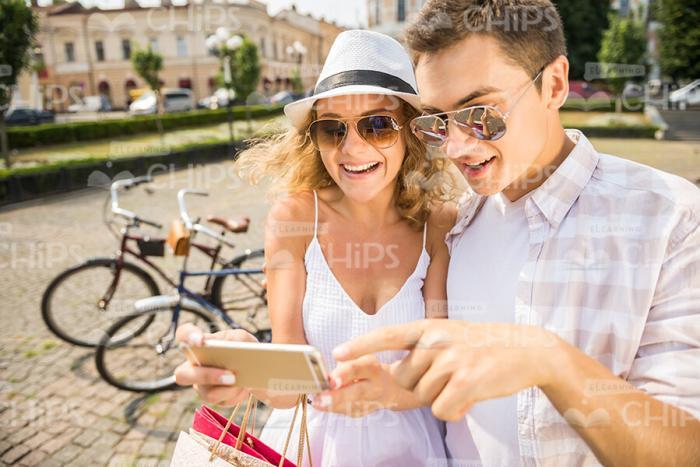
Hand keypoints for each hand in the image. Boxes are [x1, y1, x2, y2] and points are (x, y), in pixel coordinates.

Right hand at [174, 323, 258, 405]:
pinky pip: (223, 401)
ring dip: (229, 390)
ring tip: (244, 384)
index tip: (201, 342)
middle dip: (207, 376)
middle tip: (231, 376)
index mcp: (199, 345)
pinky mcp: (215, 399)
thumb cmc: (245, 348)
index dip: (187, 337)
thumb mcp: (244, 338)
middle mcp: (193, 366)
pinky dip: (238, 395)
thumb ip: (238, 338)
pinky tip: (247, 387)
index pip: (184, 334)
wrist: (257, 367)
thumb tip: (232, 347)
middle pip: (182, 375)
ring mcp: (202, 386)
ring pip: (208, 394)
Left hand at [311, 355, 404, 416]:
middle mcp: (375, 385)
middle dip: (337, 396)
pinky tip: (322, 405)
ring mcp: (372, 402)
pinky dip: (333, 408)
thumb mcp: (359, 357)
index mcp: (371, 367)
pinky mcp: (365, 412)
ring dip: (332, 405)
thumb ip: (344, 362)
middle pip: (357, 392)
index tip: (330, 380)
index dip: (344, 374)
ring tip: (317, 402)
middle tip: (321, 398)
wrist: (389, 385)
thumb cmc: (366, 368)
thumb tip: (326, 373)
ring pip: (352, 406)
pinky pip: (348, 411)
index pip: (358, 369)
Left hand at [332, 320, 560, 420]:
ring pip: (423, 396)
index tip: (336, 356)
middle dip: (419, 388)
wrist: (526, 350)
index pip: (387, 335)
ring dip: (441, 398)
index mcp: (428, 327)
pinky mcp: (467, 380)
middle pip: (403, 379)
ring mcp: (452, 359)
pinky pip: (441, 409)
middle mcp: (436, 339)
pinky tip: (471, 395)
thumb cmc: (480, 348)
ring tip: (464, 381)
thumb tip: (392, 374)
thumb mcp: (448, 337)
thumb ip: (420, 351)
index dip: (361, 346)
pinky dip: (454, 410)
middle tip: (449, 376)